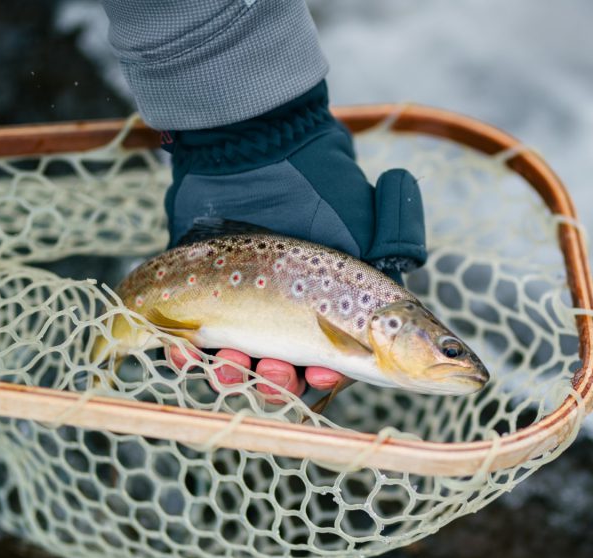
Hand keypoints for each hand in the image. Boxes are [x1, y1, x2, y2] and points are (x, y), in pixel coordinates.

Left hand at [160, 80, 426, 400]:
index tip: (322, 377)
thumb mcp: (365, 217)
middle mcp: (280, 311)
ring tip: (230, 364)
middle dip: (277, 381)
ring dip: (234, 375)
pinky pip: (184, 341)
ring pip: (233, 363)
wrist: (250, 142)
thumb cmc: (313, 180)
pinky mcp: (191, 295)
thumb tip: (408, 278)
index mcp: (324, 304)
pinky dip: (185, 356)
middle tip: (273, 371)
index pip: (330, 359)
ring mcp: (234, 306)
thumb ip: (390, 249)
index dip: (327, 377)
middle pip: (279, 370)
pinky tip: (187, 355)